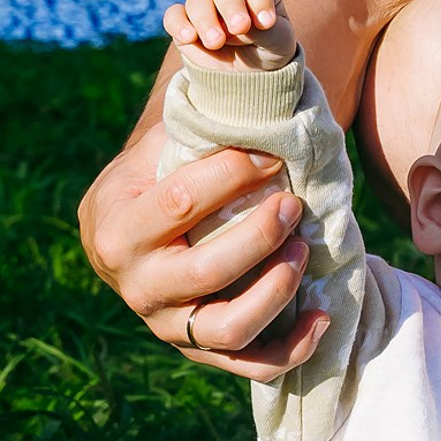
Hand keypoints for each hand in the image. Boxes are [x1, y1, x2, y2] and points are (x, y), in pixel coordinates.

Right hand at [78, 122, 327, 378]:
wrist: (141, 226)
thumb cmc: (165, 171)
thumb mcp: (164, 142)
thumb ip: (198, 120)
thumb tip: (251, 76)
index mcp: (117, 226)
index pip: (177, 203)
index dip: (232, 176)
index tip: (273, 156)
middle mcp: (136, 284)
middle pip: (203, 271)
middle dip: (259, 235)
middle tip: (295, 203)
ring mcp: (168, 325)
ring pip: (226, 327)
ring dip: (275, 291)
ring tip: (303, 251)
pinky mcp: (201, 351)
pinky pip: (249, 365)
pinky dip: (291, 347)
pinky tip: (323, 315)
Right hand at [165, 0, 297, 73]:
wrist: (248, 74)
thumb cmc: (268, 50)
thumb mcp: (278, 43)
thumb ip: (265, 31)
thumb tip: (240, 26)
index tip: (267, 23)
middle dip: (231, 7)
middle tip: (238, 29)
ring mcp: (206, 7)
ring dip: (205, 19)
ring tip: (216, 42)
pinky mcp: (184, 24)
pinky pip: (173, 15)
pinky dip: (177, 24)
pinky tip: (188, 38)